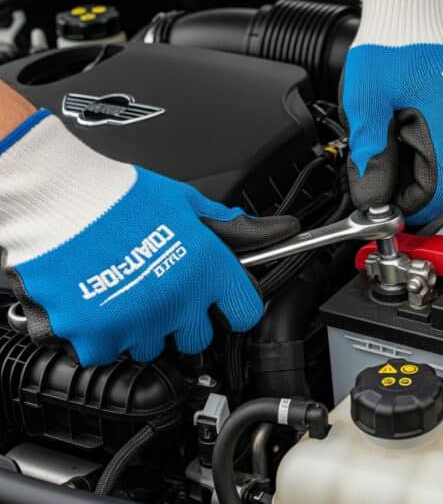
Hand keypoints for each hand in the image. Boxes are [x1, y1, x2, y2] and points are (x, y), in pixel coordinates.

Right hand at [0, 111, 298, 366]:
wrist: (59, 201)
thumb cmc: (121, 197)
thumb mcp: (188, 203)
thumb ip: (231, 227)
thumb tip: (275, 230)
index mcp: (209, 270)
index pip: (245, 312)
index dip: (235, 307)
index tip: (223, 302)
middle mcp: (180, 302)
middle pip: (199, 338)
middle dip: (186, 320)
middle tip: (165, 293)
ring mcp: (139, 323)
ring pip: (154, 348)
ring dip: (144, 329)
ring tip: (126, 293)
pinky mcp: (98, 337)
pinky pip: (110, 353)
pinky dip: (103, 337)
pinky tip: (98, 305)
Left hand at [342, 0, 442, 224]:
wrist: (416, 10)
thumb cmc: (393, 46)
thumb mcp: (367, 102)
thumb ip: (369, 155)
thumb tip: (373, 198)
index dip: (414, 204)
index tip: (391, 198)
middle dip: (424, 191)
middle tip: (393, 172)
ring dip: (437, 173)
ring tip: (407, 142)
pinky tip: (425, 132)